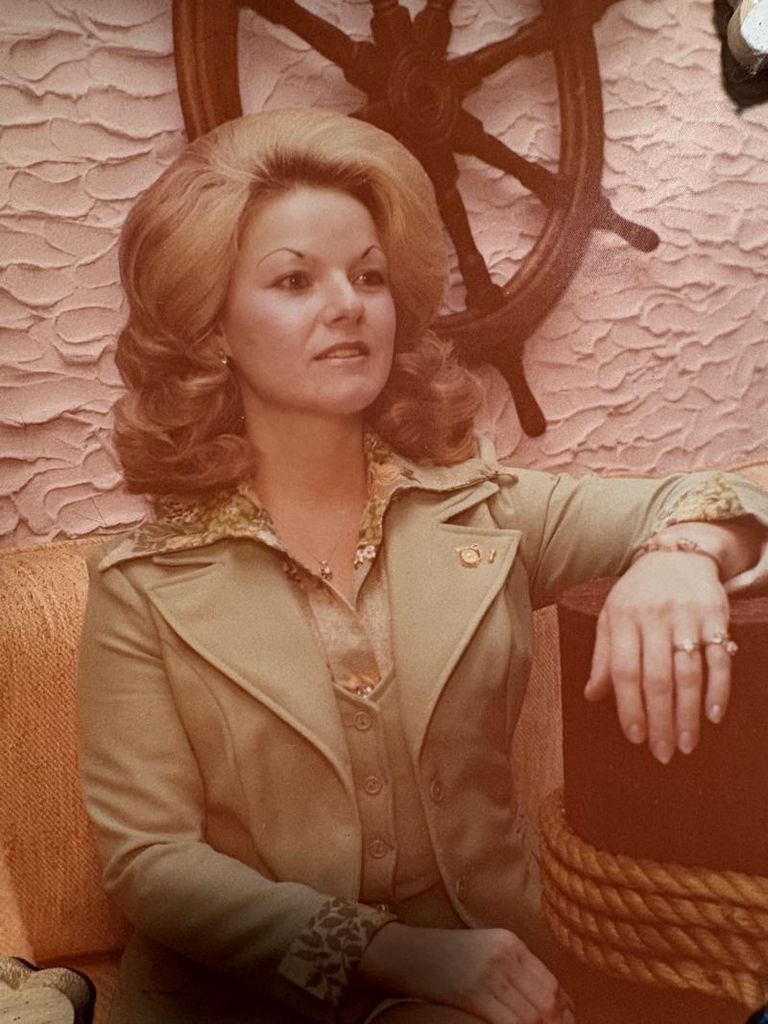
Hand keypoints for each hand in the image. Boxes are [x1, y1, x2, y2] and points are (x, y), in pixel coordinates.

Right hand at [358, 923, 570, 1023]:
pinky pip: (507, 1022)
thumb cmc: (445, 956)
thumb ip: (514, 970)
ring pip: (531, 1015)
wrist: (405, 952)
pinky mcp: (472, 992)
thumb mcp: (484, 952)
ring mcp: (488, 973)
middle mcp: (504, 955)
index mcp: (510, 942)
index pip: (552, 983)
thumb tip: (549, 1003)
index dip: (565, 1012)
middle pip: (547, 1000)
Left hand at [584, 550, 731, 762]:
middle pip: (657, 677)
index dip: (629, 707)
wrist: (676, 555)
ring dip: (688, 713)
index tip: (635, 738)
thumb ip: (602, 657)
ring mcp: (687, 617)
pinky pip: (720, 658)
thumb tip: (591, 696)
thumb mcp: (610, 617)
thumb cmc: (637, 594)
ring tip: (685, 745)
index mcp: (623, 619)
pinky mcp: (716, 617)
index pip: (624, 670)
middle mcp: (654, 618)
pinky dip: (719, 689)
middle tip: (662, 754)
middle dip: (660, 720)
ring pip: (688, 672)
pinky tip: (713, 716)